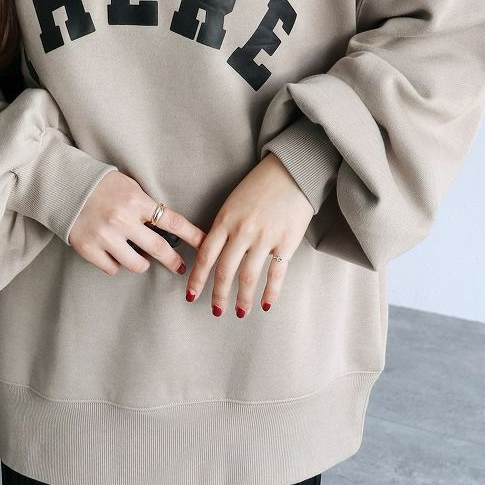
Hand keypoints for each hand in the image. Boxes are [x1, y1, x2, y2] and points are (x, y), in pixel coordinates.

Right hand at [69, 169, 206, 276]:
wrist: (64, 186)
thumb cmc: (101, 185)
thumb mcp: (128, 186)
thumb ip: (146, 205)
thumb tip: (166, 228)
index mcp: (136, 200)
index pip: (172, 221)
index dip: (192, 235)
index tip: (206, 245)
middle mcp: (122, 220)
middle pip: (159, 249)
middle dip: (174, 261)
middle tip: (180, 267)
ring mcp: (105, 236)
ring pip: (137, 264)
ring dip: (142, 263)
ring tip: (139, 257)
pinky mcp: (89, 249)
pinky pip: (113, 268)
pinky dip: (116, 264)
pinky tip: (113, 253)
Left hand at [185, 153, 313, 315]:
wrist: (292, 172)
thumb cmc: (259, 186)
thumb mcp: (232, 203)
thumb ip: (223, 227)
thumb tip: (212, 254)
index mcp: (225, 220)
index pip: (206, 256)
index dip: (198, 279)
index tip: (191, 295)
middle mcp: (242, 231)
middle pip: (225, 271)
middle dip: (218, 295)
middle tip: (216, 311)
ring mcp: (265, 238)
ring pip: (248, 277)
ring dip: (242, 299)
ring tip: (240, 313)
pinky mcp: (286, 243)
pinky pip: (276, 274)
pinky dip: (270, 293)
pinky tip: (265, 305)